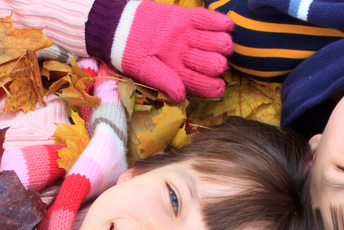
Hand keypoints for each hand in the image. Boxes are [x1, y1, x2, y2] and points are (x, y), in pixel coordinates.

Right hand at [114, 2, 233, 101]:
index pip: (203, 84)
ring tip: (224, 43)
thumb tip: (181, 96)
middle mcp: (191, 58)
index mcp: (182, 74)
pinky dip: (219, 22)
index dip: (213, 86)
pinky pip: (208, 19)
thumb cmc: (129, 53)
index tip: (219, 85)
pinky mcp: (188, 18)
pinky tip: (227, 26)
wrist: (117, 26)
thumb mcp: (144, 69)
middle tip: (217, 62)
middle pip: (213, 63)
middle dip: (216, 63)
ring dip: (221, 44)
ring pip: (216, 42)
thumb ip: (163, 81)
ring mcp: (192, 38)